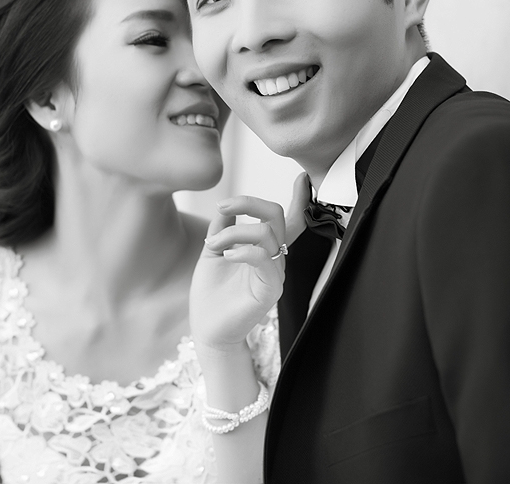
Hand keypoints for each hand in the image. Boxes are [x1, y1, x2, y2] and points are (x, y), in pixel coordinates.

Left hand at [190, 174, 310, 350]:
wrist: (208, 329)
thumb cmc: (211, 294)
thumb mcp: (213, 251)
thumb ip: (222, 227)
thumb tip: (228, 206)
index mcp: (264, 248)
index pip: (288, 221)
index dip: (298, 199)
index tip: (302, 179)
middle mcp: (274, 258)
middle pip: (276, 216)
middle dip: (249, 202)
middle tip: (223, 207)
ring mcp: (274, 274)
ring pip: (266, 233)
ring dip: (234, 231)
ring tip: (213, 245)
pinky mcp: (270, 290)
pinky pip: (264, 259)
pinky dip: (243, 249)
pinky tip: (226, 255)